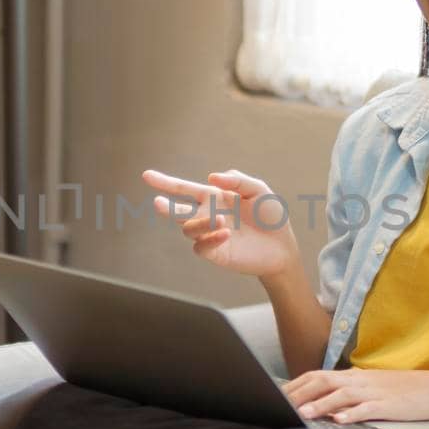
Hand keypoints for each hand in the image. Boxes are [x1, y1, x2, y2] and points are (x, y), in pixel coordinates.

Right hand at [142, 168, 299, 278]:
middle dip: (165, 206)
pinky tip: (226, 232)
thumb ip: (237, 180)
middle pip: (177, 211)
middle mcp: (207, 215)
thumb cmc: (270, 215)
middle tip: (157, 202)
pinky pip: (200, 247)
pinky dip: (209, 238)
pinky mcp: (215, 253)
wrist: (282, 246)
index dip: (165, 182)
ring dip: (201, 223)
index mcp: (213, 197)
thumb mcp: (258, 190)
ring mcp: (209, 235)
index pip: (184, 189)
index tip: (147, 175)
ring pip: (189, 228)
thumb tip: (211, 177)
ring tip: (222, 220)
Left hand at [284, 368, 428, 423]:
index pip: (315, 376)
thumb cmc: (401, 392)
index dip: (294, 386)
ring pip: (341, 395)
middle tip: (277, 406)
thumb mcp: (370, 388)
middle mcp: (359, 381)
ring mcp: (374, 392)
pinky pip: (368, 409)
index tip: (273, 396)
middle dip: (298, 394)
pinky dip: (352, 414)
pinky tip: (340, 421)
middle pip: (322, 382)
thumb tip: (320, 403)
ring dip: (320, 404)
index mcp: (352, 376)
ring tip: (302, 414)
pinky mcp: (389, 406)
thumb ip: (346, 393)